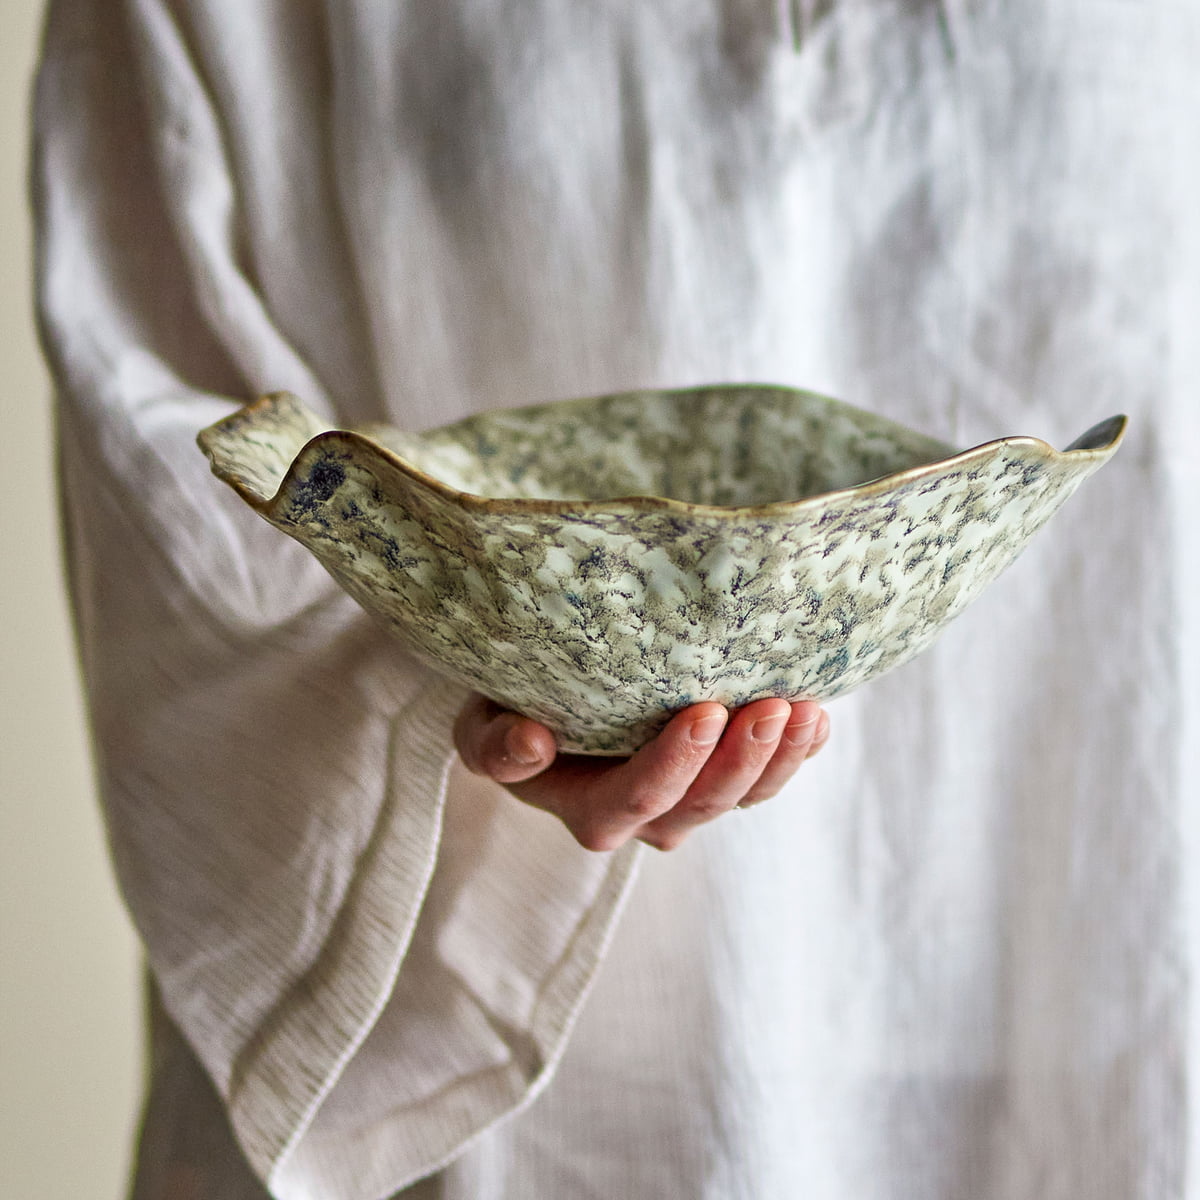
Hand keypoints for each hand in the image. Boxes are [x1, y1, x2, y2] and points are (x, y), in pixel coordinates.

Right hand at [453, 694, 829, 851]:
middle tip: (772, 708)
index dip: (675, 765)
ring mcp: (690, 800)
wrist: (540, 706)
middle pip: (704, 804)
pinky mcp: (721, 776)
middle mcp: (647, 817)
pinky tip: (818, 719)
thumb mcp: (480, 728)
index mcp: (589, 809)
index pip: (637, 799)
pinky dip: (798, 753)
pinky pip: (766, 778)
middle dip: (743, 760)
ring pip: (744, 796)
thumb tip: (530, 743)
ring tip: (805, 710)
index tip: (705, 712)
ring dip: (780, 759)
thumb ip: (494, 746)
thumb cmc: (508, 711)